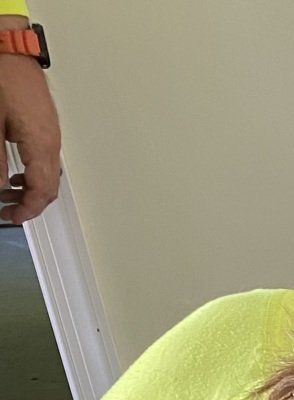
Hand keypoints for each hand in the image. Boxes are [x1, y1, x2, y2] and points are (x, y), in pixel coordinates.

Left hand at [0, 21, 60, 223]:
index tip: (12, 217)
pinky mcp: (46, 126)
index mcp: (41, 144)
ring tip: (9, 193)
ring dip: (30, 189)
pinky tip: (16, 172)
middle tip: (8, 211)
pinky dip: (32, 173)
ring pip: (49, 175)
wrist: (12, 51)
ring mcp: (52, 134)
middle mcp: (51, 142)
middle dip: (30, 204)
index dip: (27, 210)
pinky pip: (45, 159)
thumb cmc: (4, 79)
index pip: (41, 190)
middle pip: (49, 187)